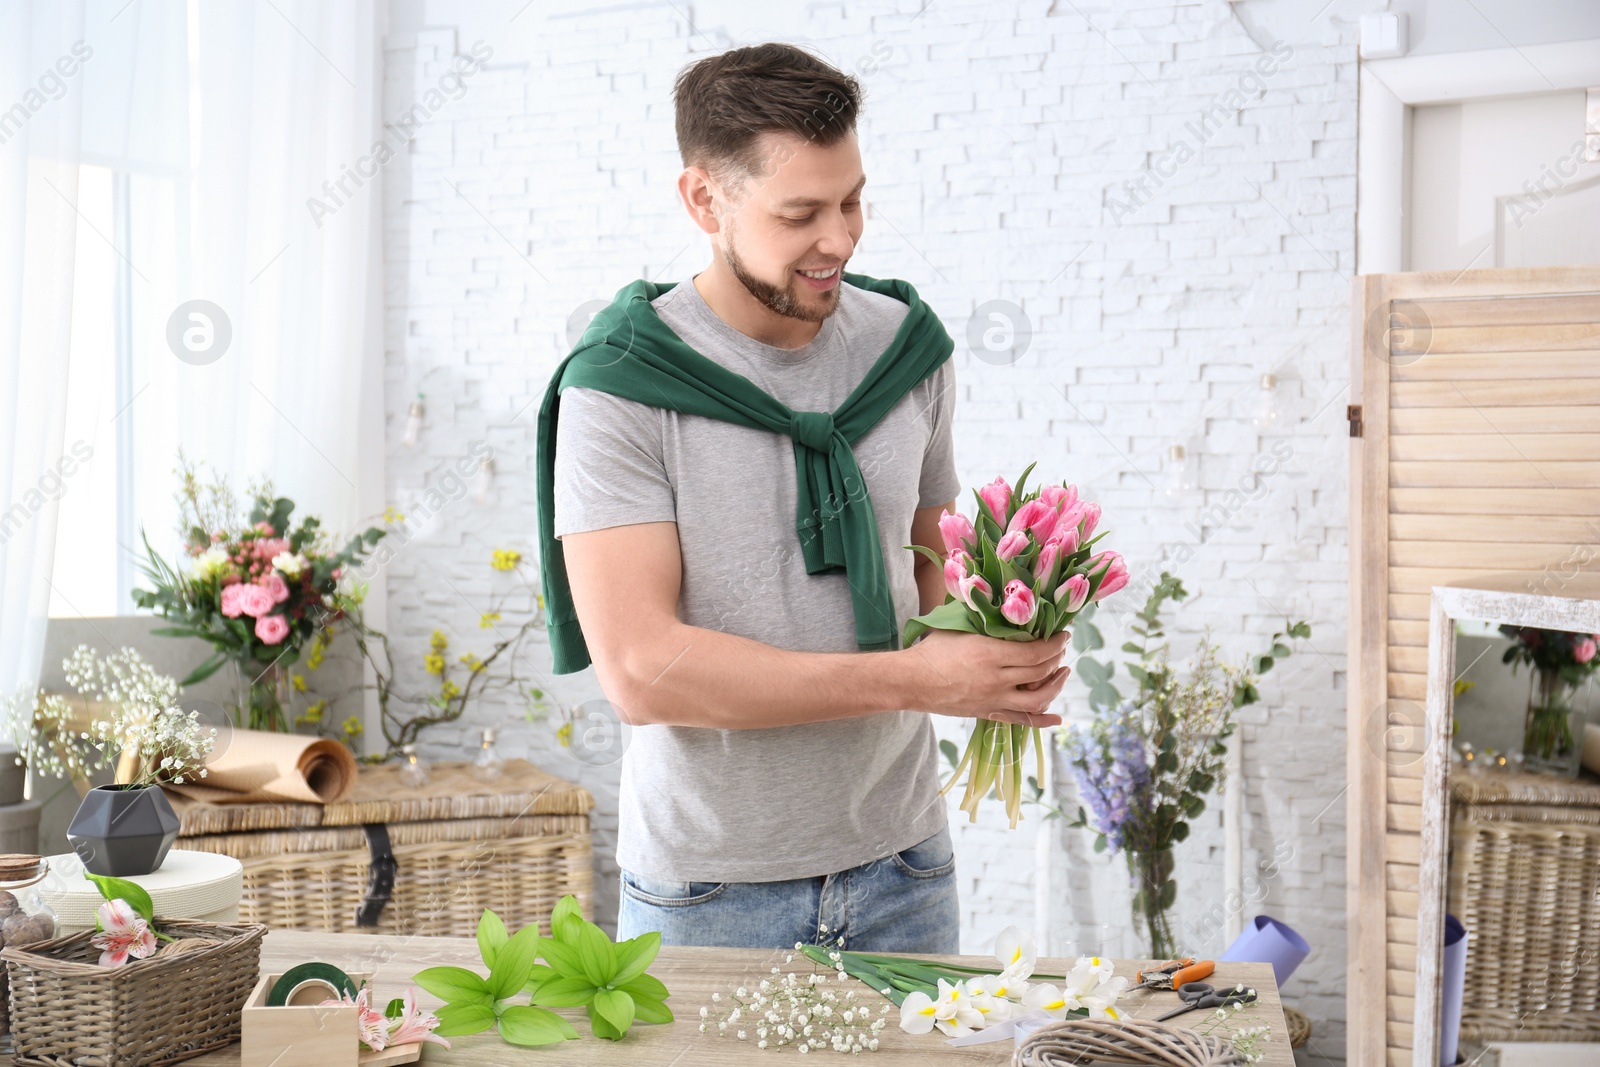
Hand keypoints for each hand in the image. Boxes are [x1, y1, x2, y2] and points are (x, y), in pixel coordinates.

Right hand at [902, 628, 1070, 726]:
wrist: (911, 681)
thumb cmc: (932, 649)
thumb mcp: (959, 627)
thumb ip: (984, 621)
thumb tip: (1006, 608)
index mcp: (990, 655)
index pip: (1035, 652)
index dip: (1055, 644)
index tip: (1063, 635)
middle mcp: (996, 680)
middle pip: (1040, 672)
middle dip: (1057, 658)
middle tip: (1061, 648)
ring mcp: (993, 700)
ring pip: (1037, 699)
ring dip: (1056, 685)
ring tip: (1062, 673)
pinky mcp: (988, 713)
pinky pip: (1021, 720)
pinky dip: (1042, 720)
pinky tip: (1057, 717)